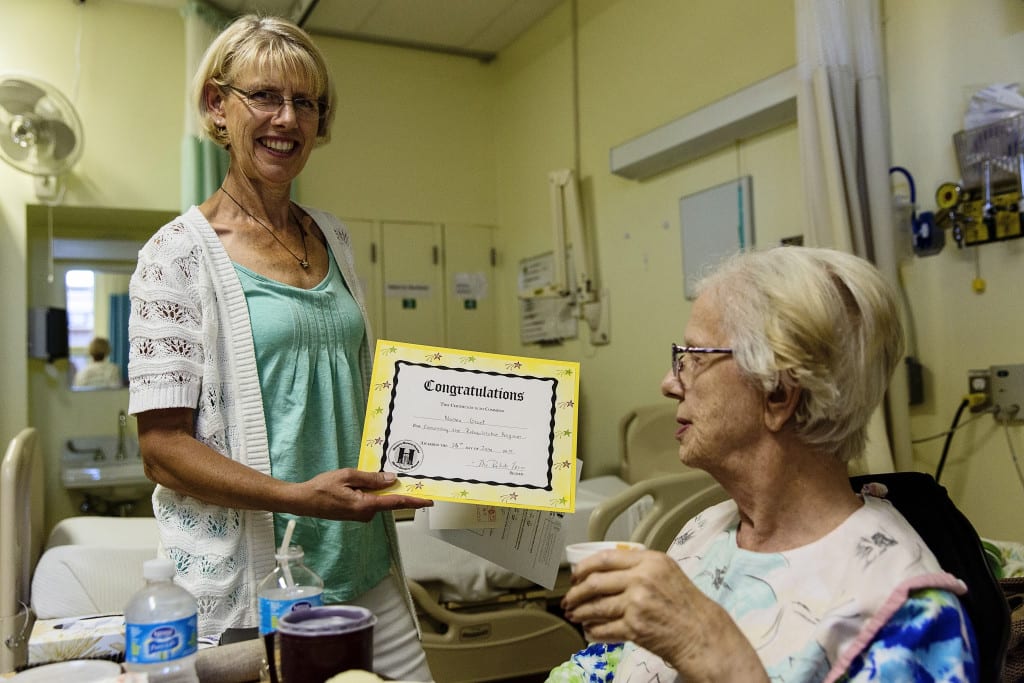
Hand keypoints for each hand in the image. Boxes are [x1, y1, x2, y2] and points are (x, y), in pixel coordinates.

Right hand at [292, 469, 432, 521]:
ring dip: (377, 489)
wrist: (304, 501)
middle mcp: (366, 514)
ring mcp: (361, 515)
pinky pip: (369, 501)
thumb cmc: (322, 487)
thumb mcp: (348, 476)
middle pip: (388, 500)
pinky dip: (370, 492)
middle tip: (398, 477)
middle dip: (394, 489)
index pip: (395, 503)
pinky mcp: (356, 513)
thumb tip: (392, 480)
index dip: (414, 501)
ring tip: (359, 478)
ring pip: (377, 499)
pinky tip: (358, 483)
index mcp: (365, 505)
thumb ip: (371, 478)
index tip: (429, 501)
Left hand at [562, 549, 766, 681]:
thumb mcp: (666, 571)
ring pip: (597, 606)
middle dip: (576, 592)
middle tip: (568, 599)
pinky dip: (594, 630)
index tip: (575, 575)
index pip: (606, 558)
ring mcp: (637, 603)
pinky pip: (605, 628)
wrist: (701, 633)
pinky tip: (590, 630)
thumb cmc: (686, 604)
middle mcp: (642, 578)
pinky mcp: (635, 627)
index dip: (585, 567)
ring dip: (581, 612)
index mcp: (649, 561)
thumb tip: (604, 569)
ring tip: (574, 615)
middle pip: (595, 582)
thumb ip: (638, 566)